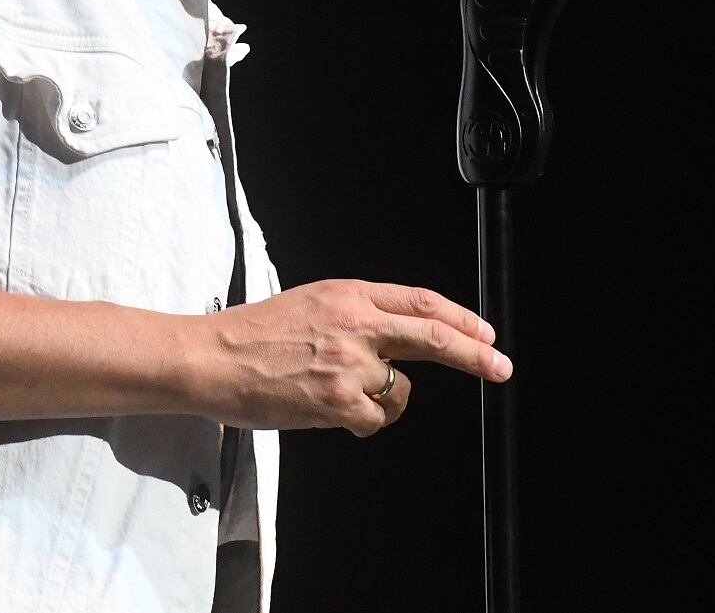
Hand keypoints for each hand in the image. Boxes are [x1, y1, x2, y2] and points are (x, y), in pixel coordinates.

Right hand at [199, 280, 510, 436]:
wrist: (213, 358)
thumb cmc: (252, 334)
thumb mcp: (310, 303)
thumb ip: (355, 314)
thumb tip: (396, 336)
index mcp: (348, 294)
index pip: (420, 302)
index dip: (460, 318)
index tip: (484, 332)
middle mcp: (355, 324)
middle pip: (433, 337)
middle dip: (476, 354)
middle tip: (500, 366)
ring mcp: (349, 364)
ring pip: (401, 390)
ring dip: (386, 399)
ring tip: (344, 394)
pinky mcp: (339, 401)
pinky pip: (375, 419)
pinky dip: (363, 419)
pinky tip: (332, 410)